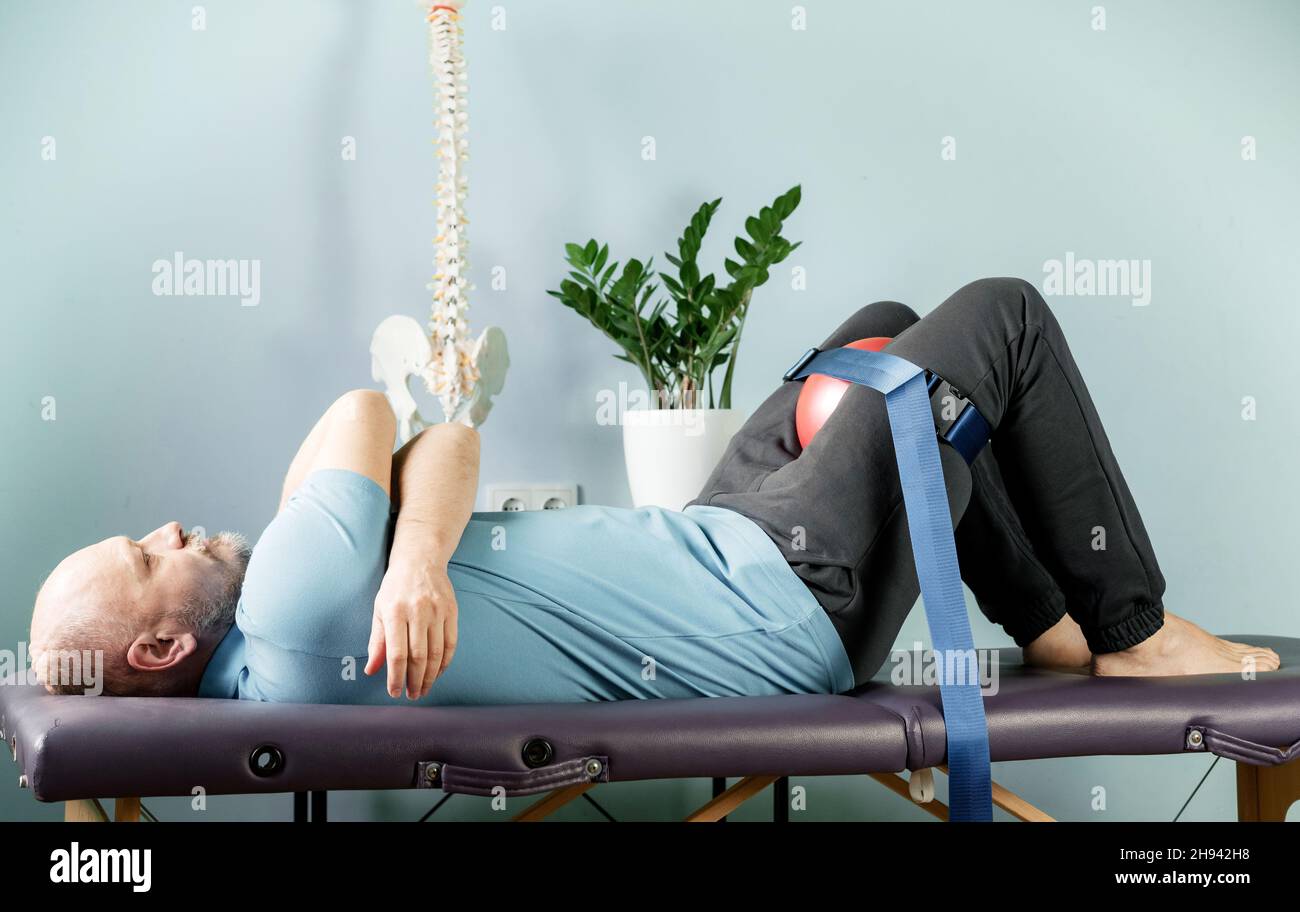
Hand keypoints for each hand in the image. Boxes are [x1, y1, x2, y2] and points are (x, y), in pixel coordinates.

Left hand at [365, 556, 457, 699]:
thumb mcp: (379, 610)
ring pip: (436, 652)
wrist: (420, 560)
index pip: (396, 653)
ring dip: (431, 676)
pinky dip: (445, 661)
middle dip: (415, 681)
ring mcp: (437, 611)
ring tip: (424, 688)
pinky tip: (438, 672)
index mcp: (395, 612)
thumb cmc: (395, 587)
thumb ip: (376, 641)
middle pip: (418, 656)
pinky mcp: (452, 611)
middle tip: (412, 695)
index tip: (394, 692)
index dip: (396, 677)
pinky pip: (451, 643)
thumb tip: (372, 670)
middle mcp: (417, 612)